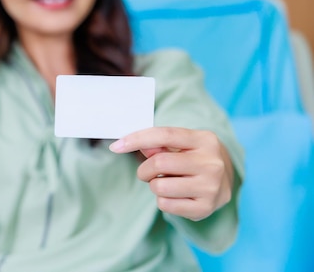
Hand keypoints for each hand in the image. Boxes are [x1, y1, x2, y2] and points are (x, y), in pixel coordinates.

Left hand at [109, 127, 233, 220]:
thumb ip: (159, 144)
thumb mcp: (182, 144)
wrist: (226, 180)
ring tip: (167, 182)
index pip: (164, 134)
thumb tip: (136, 144)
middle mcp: (211, 163)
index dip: (136, 139)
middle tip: (148, 172)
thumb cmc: (194, 157)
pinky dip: (162, 200)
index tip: (116, 146)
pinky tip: (175, 195)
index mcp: (204, 139)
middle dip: (145, 169)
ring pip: (159, 187)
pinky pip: (165, 205)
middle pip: (159, 163)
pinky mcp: (205, 208)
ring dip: (154, 185)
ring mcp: (211, 187)